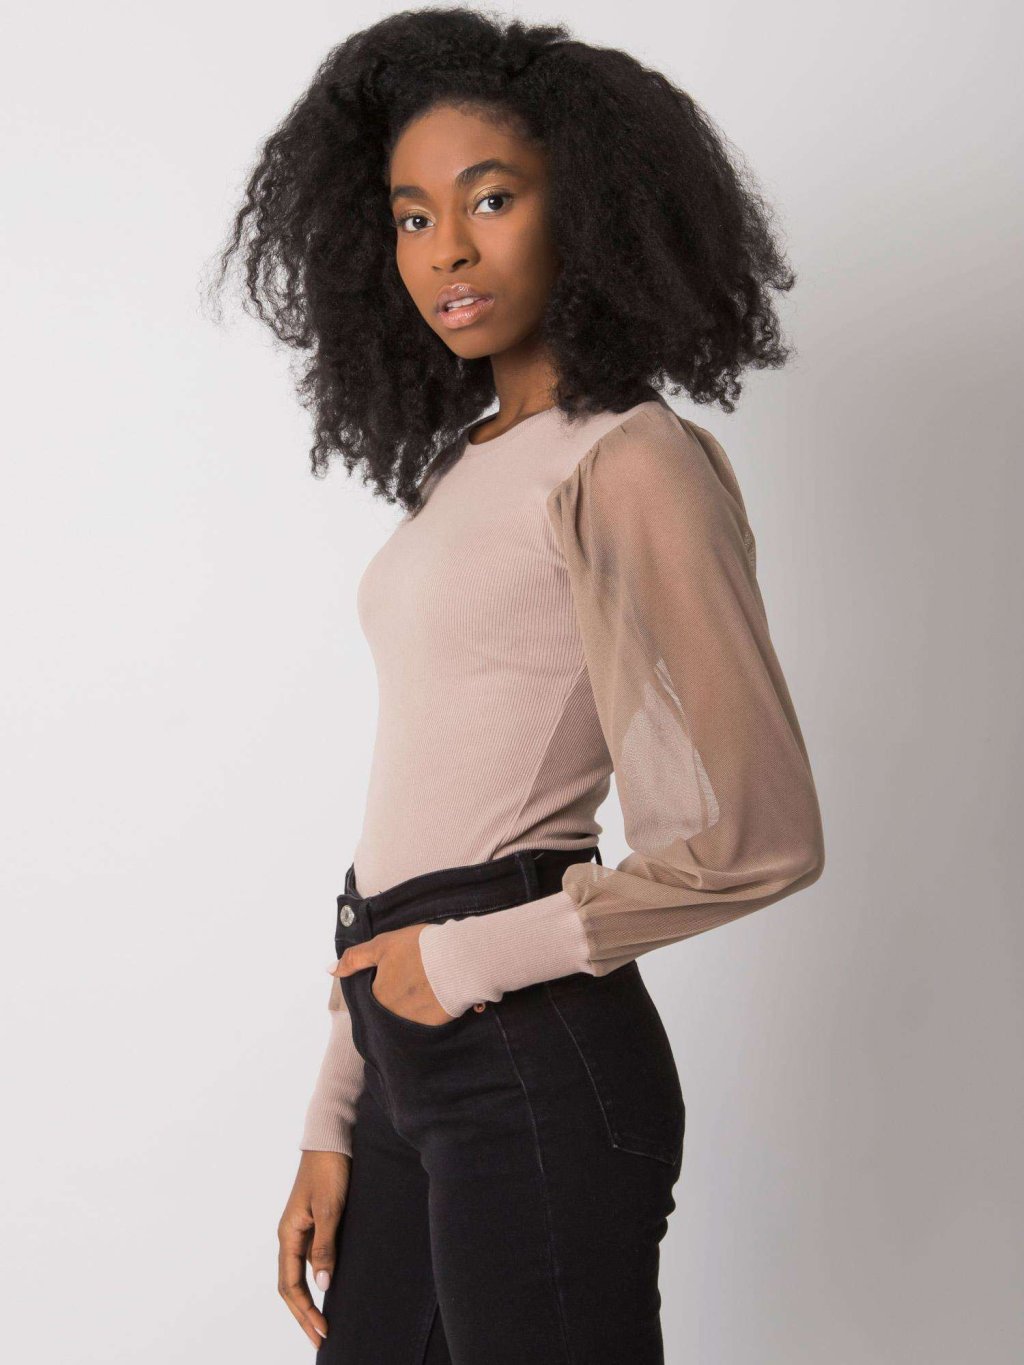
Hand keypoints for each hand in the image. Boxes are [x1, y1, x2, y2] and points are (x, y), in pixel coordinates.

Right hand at [278, 1149, 350, 1346]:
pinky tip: (328, 1288)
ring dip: (309, 1300)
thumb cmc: (330, 1169)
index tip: (321, 1332)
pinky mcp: (314, 1222)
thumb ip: (325, 1246)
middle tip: (322, 1338)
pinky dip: (316, 1279)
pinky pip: (310, 1259)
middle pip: (291, 1285)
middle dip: (304, 1314)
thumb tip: (321, 1287)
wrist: (332, 1138)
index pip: (290, 1285)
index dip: (304, 1311)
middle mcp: (291, 1234)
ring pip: (299, 1274)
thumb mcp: (330, 1208)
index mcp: (289, 1233)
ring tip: (322, 1322)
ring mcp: (302, 1229)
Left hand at [329, 924, 457, 1025]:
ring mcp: (415, 1023)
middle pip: (391, 1007)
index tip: (399, 969)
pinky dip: (432, 1009)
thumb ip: (355, 959)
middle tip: (415, 976)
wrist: (460, 959)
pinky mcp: (436, 1026)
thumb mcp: (382, 945)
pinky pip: (429, 1020)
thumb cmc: (419, 948)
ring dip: (416, 1003)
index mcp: (378, 997)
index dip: (385, 980)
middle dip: (401, 994)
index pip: (373, 994)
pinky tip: (440, 992)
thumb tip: (330, 970)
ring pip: (409, 1014)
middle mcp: (393, 1016)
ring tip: (428, 983)